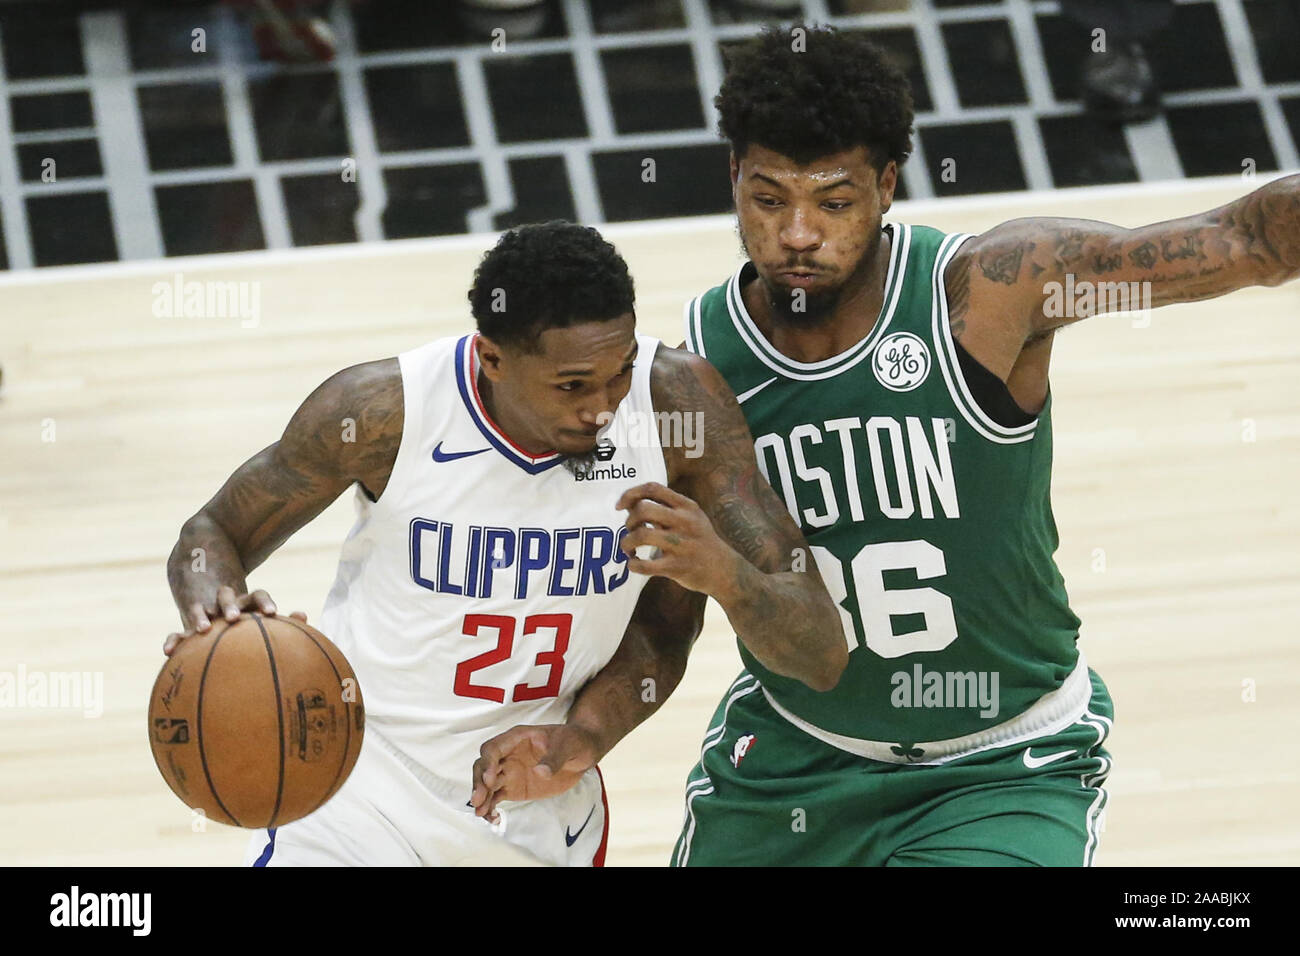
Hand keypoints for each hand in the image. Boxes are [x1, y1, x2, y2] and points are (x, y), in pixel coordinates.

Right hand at [163, 586, 307, 655]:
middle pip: (228, 596)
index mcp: (247, 600)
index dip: (265, 602)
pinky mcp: (188, 622)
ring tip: (203, 630)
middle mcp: (225, 601)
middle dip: (230, 606)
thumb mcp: (259, 614)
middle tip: (233, 618)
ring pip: (202, 609)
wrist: (206, 575)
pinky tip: (169, 651)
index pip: (257, 595)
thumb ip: (281, 620)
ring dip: (202, 617)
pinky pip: (179, 630)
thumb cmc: (246, 613)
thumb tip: (305, 615)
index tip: (273, 613)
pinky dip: (174, 639)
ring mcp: (205, 609)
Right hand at [470, 724, 599, 820]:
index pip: (493, 748)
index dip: (488, 763)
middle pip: (484, 766)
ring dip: (482, 798)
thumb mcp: (568, 745)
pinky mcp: (513, 787)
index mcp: (517, 738)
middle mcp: (508, 754)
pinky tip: (492, 818)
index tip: (489, 779)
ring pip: (487, 784)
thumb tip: (540, 772)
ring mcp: (509, 771)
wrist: (582, 753)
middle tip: (478, 800)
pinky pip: (496, 797)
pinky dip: (491, 807)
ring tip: (481, 814)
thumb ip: (554, 758)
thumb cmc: (573, 741)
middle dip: (479, 783)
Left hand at [616, 482, 738, 594]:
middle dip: (629, 521)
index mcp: (686, 506)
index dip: (631, 494)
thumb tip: (631, 504)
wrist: (724, 569)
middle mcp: (684, 522)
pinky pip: (646, 565)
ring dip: (626, 543)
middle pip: (643, 509)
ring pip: (641, 536)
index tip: (620, 506)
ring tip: (628, 549)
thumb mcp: (692, 517)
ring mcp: (681, 544)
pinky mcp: (677, 567)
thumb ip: (666, 508)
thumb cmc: (700, 540)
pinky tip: (633, 564)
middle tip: (629, 531)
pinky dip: (633, 565)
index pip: (653, 488)